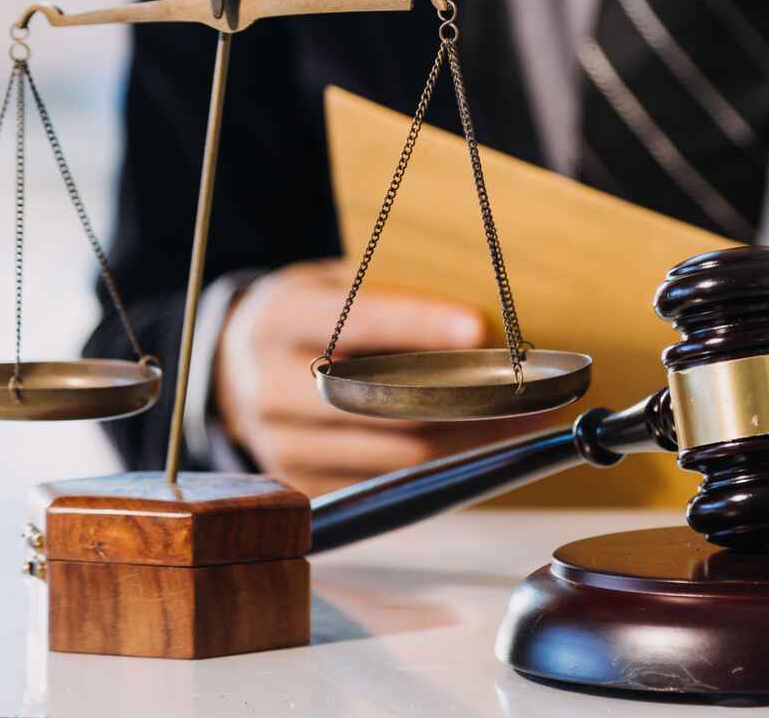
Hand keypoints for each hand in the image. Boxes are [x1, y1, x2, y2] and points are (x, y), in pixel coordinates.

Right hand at [214, 259, 549, 494]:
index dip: (419, 325)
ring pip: (398, 451)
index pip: (356, 321)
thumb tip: (486, 324)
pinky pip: (391, 481)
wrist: (237, 367)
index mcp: (279, 319)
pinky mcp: (304, 483)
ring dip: (473, 439)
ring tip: (528, 420)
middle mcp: (270, 386)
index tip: (479, 328)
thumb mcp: (335, 284)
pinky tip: (488, 445)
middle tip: (531, 389)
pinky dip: (446, 465)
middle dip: (467, 397)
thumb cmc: (311, 317)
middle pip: (384, 400)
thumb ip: (394, 298)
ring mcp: (283, 443)